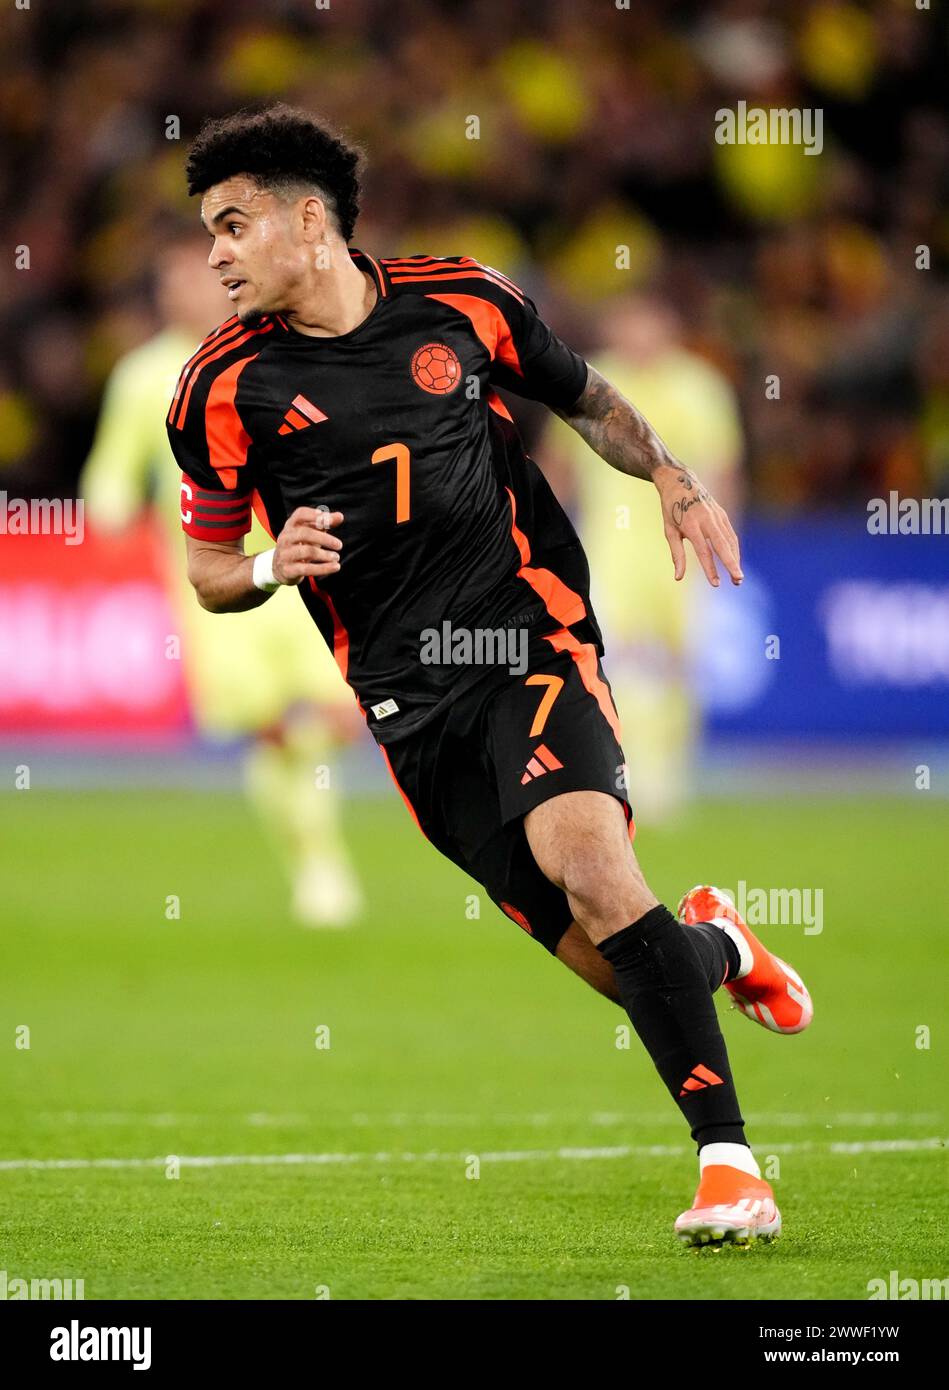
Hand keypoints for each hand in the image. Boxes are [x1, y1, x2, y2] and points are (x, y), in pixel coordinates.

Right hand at [273, 506, 343, 583]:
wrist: (279, 568)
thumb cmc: (299, 546)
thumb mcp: (310, 533)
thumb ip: (324, 524)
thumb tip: (340, 516)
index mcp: (290, 526)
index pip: (300, 514)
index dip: (314, 515)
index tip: (330, 520)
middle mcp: (285, 538)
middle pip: (305, 533)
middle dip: (324, 538)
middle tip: (339, 545)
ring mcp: (285, 554)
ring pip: (306, 552)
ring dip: (325, 555)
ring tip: (336, 557)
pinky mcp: (288, 570)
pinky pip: (307, 569)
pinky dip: (323, 568)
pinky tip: (335, 567)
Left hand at [654, 466, 741, 587]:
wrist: (680, 481)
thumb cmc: (671, 509)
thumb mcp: (669, 530)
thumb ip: (677, 554)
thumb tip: (678, 578)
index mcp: (691, 524)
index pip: (703, 551)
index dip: (710, 568)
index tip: (716, 584)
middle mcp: (706, 519)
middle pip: (722, 545)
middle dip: (731, 563)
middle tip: (738, 580)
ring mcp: (717, 515)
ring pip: (730, 540)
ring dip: (735, 559)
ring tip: (737, 578)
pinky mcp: (722, 514)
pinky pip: (731, 534)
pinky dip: (734, 549)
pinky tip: (735, 562)